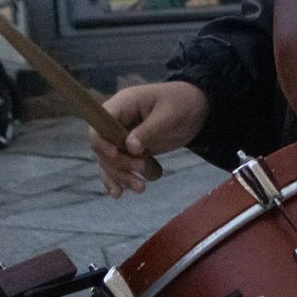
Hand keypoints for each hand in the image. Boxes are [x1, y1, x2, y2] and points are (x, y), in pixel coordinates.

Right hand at [90, 81, 208, 197]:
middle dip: (119, 163)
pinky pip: (118, 166)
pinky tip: (120, 193)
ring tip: (141, 188)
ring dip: (121, 176)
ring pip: (110, 162)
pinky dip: (118, 179)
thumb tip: (130, 148)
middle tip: (141, 169)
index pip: (99, 126)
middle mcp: (117, 122)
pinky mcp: (131, 150)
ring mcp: (122, 137)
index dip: (102, 143)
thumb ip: (149, 130)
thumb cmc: (182, 103)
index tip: (116, 155)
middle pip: (103, 148)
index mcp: (122, 105)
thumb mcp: (169, 114)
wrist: (197, 108)